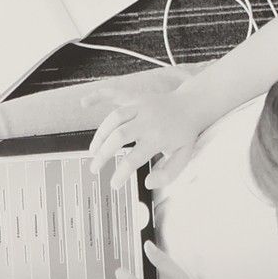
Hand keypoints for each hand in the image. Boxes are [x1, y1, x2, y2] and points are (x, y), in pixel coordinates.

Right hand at [88, 79, 204, 185]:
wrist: (193, 105)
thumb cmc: (185, 133)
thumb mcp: (184, 157)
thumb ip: (168, 174)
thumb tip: (148, 182)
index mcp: (158, 137)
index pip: (134, 159)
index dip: (121, 174)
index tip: (114, 184)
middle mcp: (147, 120)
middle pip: (118, 137)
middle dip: (102, 154)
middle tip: (94, 168)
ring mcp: (140, 107)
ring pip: (113, 118)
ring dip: (99, 135)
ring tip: (93, 151)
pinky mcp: (136, 98)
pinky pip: (114, 94)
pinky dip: (98, 96)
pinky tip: (84, 103)